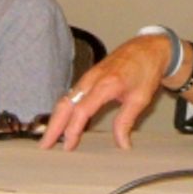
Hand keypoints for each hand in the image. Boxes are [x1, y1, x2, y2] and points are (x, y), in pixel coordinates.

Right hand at [38, 36, 168, 150]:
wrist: (148, 48)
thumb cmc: (146, 70)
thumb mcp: (140, 98)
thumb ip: (126, 121)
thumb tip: (122, 144)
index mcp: (106, 84)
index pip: (82, 109)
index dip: (73, 129)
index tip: (69, 146)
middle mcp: (92, 79)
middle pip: (66, 104)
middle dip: (54, 126)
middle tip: (45, 145)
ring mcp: (88, 76)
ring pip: (66, 99)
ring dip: (56, 119)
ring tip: (49, 138)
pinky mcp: (88, 77)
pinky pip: (71, 94)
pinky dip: (64, 110)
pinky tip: (62, 122)